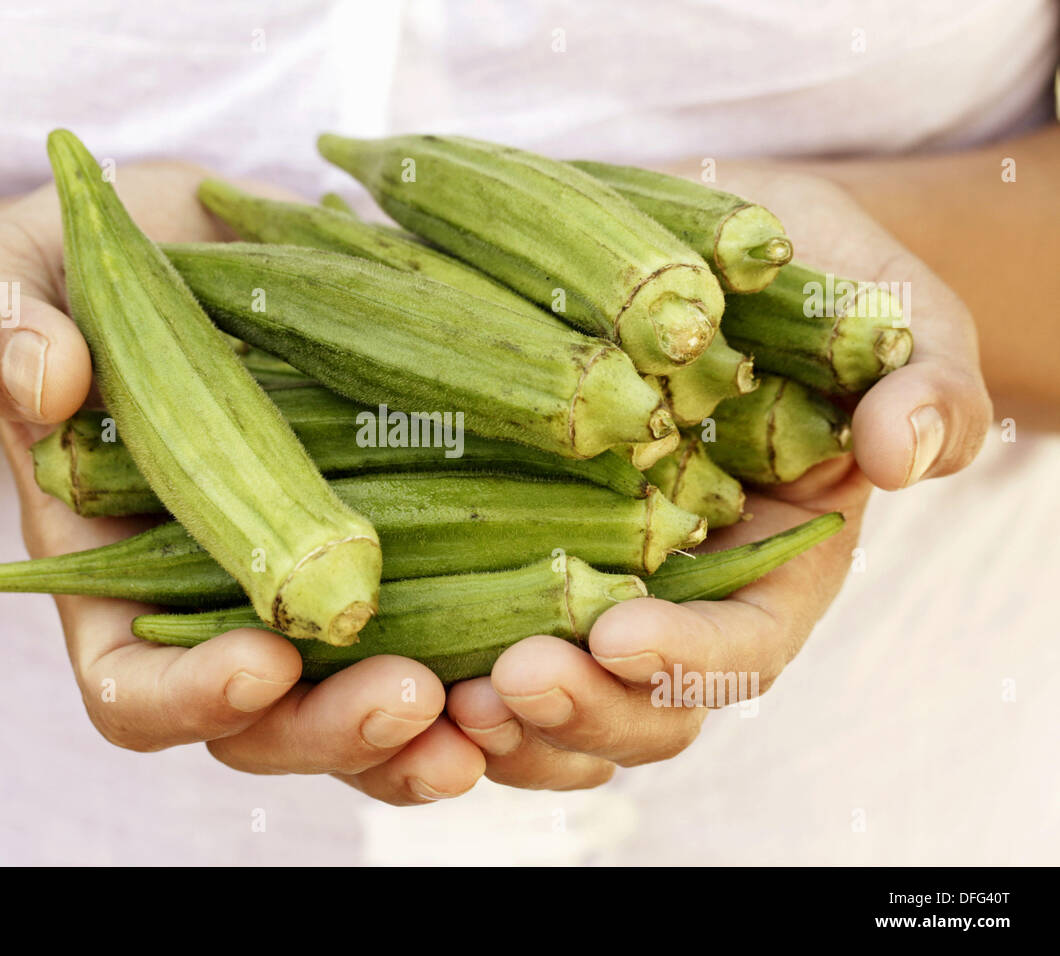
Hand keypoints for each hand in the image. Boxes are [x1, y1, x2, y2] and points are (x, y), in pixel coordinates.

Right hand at [0, 163, 485, 804]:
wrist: (186, 251)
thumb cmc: (77, 276)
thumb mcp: (12, 285)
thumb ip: (0, 331)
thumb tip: (45, 376)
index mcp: (114, 584)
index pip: (135, 692)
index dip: (191, 699)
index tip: (261, 660)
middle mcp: (221, 611)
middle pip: (273, 729)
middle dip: (342, 732)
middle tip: (416, 699)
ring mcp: (315, 589)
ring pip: (374, 707)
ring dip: (443, 724)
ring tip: (508, 703)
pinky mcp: (404, 545)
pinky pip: (452, 627)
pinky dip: (502, 650)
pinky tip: (567, 632)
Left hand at [446, 166, 991, 789]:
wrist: (700, 248)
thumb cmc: (808, 283)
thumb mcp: (890, 317)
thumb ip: (924, 381)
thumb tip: (902, 454)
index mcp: (771, 571)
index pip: (740, 651)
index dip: (687, 660)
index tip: (621, 635)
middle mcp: (672, 598)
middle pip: (636, 708)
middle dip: (579, 711)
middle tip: (512, 682)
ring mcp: (584, 580)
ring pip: (547, 701)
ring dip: (495, 720)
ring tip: (445, 695)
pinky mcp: (504, 545)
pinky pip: (468, 633)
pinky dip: (433, 662)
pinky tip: (387, 649)